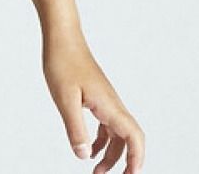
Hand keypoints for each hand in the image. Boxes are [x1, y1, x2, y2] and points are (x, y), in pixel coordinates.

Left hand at [42, 30, 144, 172]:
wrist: (61, 37)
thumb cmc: (63, 61)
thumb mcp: (65, 99)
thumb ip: (75, 128)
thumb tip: (83, 155)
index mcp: (109, 105)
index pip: (134, 137)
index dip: (137, 159)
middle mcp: (112, 104)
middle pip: (128, 140)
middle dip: (124, 162)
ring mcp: (105, 100)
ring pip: (116, 133)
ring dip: (110, 153)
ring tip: (96, 170)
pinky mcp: (96, 96)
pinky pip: (105, 124)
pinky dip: (100, 140)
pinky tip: (87, 148)